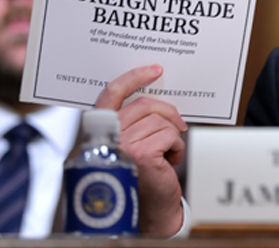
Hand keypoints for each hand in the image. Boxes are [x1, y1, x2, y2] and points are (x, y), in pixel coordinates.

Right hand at [95, 64, 187, 236]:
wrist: (150, 209)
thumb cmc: (142, 175)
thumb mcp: (133, 143)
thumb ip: (133, 122)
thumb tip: (154, 99)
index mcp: (100, 131)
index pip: (111, 94)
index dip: (133, 78)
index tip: (154, 70)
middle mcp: (106, 138)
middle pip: (143, 105)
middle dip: (167, 112)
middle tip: (178, 124)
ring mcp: (122, 146)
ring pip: (160, 121)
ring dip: (172, 135)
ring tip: (167, 152)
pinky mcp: (141, 155)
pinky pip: (169, 135)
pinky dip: (177, 146)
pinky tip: (170, 160)